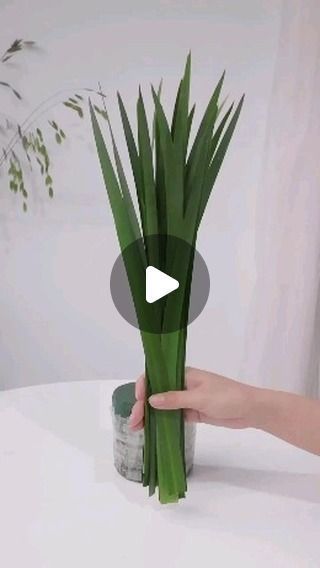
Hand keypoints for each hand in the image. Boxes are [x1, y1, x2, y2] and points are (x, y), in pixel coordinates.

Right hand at [129, 367, 257, 430]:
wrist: (250, 410)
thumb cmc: (227, 397)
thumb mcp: (200, 397)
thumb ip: (175, 399)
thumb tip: (151, 400)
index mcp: (184, 374)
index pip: (157, 376)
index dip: (145, 386)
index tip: (139, 400)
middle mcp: (182, 384)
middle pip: (156, 392)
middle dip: (143, 405)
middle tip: (134, 422)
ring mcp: (186, 399)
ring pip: (162, 406)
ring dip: (149, 415)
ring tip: (137, 428)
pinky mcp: (192, 412)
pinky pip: (172, 416)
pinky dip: (161, 422)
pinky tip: (152, 430)